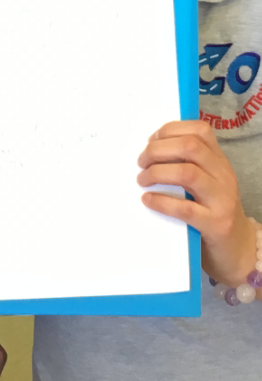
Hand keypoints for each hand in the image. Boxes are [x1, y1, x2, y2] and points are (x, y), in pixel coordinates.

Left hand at [138, 120, 256, 285]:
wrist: (239, 250)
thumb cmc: (212, 211)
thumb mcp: (207, 183)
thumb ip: (187, 165)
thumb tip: (149, 150)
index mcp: (220, 161)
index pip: (200, 130)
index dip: (170, 130)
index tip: (151, 141)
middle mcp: (224, 176)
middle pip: (190, 147)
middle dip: (158, 150)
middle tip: (141, 162)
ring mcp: (222, 200)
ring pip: (188, 173)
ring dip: (157, 173)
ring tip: (142, 180)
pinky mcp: (216, 224)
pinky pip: (185, 208)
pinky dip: (161, 201)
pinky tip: (148, 200)